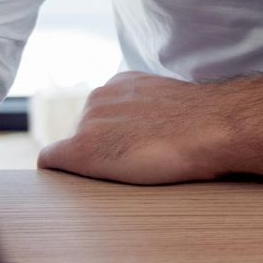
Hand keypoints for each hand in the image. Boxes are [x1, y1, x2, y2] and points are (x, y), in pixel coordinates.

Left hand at [38, 71, 229, 184]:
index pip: (102, 112)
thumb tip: (156, 125)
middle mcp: (99, 96)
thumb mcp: (172, 102)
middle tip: (132, 160)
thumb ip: (151, 107)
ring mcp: (88, 120)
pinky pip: (51, 160)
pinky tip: (77, 180)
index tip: (133, 146)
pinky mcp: (81, 148)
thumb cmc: (203, 121)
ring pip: (73, 147)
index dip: (115, 134)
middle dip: (101, 145)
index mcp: (121, 82)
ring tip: (123, 170)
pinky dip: (60, 172)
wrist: (212, 127)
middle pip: (84, 129)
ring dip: (90, 160)